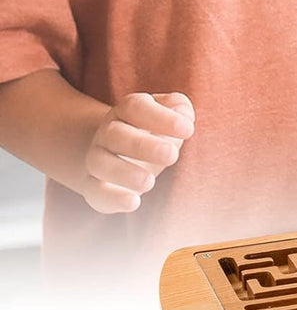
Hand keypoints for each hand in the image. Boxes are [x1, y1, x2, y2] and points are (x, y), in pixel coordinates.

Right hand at [80, 92, 194, 213]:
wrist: (119, 152)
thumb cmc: (154, 131)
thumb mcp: (170, 114)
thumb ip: (180, 108)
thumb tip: (184, 116)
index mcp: (127, 110)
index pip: (136, 107)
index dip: (162, 117)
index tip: (188, 130)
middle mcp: (108, 133)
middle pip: (116, 134)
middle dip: (143, 145)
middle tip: (171, 155)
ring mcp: (98, 159)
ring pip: (100, 163)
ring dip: (124, 173)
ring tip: (149, 182)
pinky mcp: (95, 186)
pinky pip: (96, 192)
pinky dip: (113, 198)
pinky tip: (133, 202)